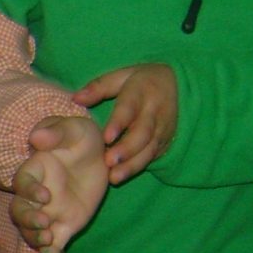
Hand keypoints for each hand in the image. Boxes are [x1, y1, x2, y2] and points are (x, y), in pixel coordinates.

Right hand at [12, 114, 107, 252]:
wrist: (100, 156)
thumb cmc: (82, 138)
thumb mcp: (75, 128)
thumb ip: (56, 132)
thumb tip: (36, 139)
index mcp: (34, 171)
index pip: (23, 184)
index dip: (29, 192)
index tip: (45, 195)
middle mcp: (36, 196)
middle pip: (19, 213)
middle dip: (28, 220)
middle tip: (44, 222)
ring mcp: (48, 214)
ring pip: (31, 232)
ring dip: (36, 239)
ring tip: (49, 239)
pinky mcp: (63, 227)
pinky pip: (51, 247)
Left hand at [70, 64, 176, 183]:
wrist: (176, 86)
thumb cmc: (140, 82)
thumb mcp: (122, 76)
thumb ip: (99, 87)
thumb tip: (76, 98)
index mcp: (141, 92)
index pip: (130, 108)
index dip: (119, 123)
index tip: (107, 137)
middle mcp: (154, 111)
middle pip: (142, 133)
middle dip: (127, 149)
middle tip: (109, 162)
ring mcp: (161, 128)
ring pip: (148, 149)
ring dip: (131, 164)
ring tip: (114, 177)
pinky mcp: (163, 142)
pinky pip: (151, 156)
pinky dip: (136, 167)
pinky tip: (120, 177)